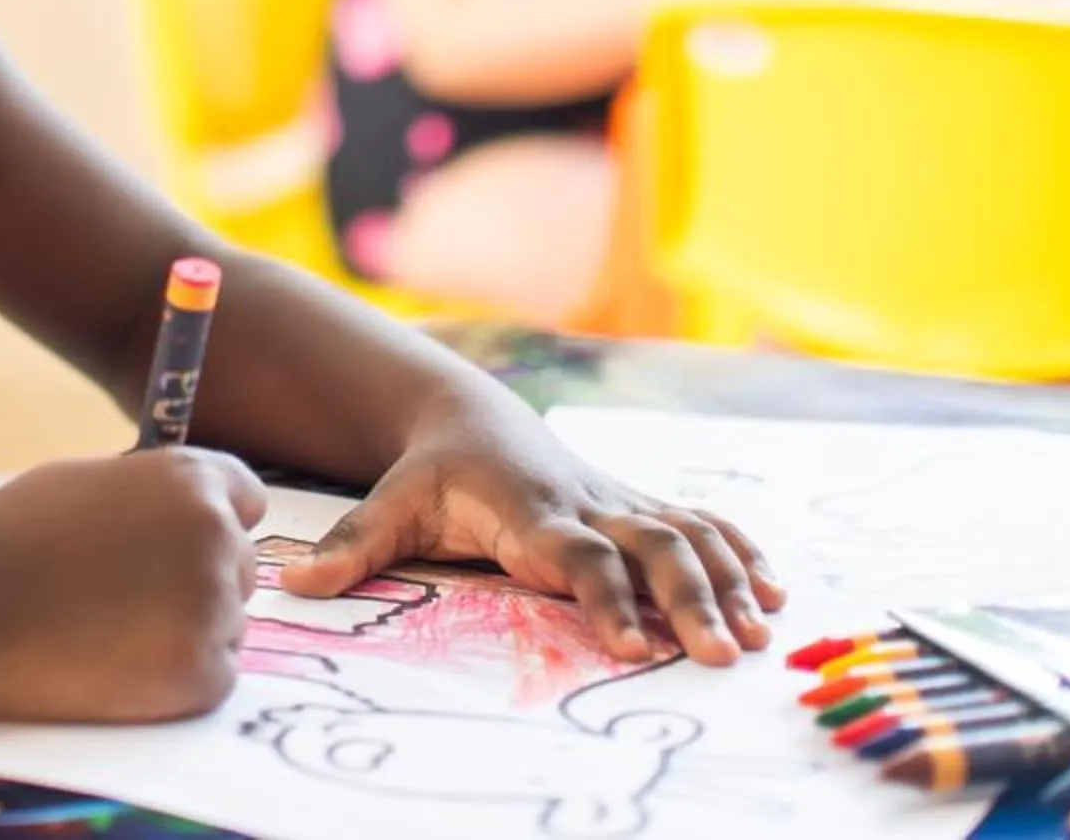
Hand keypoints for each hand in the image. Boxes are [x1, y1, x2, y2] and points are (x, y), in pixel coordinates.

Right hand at [0, 448, 266, 721]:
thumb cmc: (9, 536)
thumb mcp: (92, 481)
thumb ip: (151, 497)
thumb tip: (182, 517)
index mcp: (192, 479)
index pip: (246, 503)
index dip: (212, 527)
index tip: (177, 551)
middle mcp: (216, 534)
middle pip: (239, 569)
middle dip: (195, 585)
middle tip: (126, 604)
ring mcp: (211, 605)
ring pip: (227, 626)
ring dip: (185, 634)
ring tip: (109, 635)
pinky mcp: (198, 673)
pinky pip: (213, 678)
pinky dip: (175, 682)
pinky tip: (117, 668)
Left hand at [272, 403, 780, 667]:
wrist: (468, 415)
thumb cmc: (429, 471)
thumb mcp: (387, 502)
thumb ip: (352, 546)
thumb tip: (294, 586)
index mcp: (528, 508)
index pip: (577, 555)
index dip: (606, 596)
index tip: (634, 646)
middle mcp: (585, 501)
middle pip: (652, 545)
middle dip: (692, 597)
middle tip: (724, 653)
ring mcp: (617, 499)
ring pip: (686, 534)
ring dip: (728, 582)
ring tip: (762, 634)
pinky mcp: (635, 504)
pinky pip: (699, 523)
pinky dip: (741, 554)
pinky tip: (774, 591)